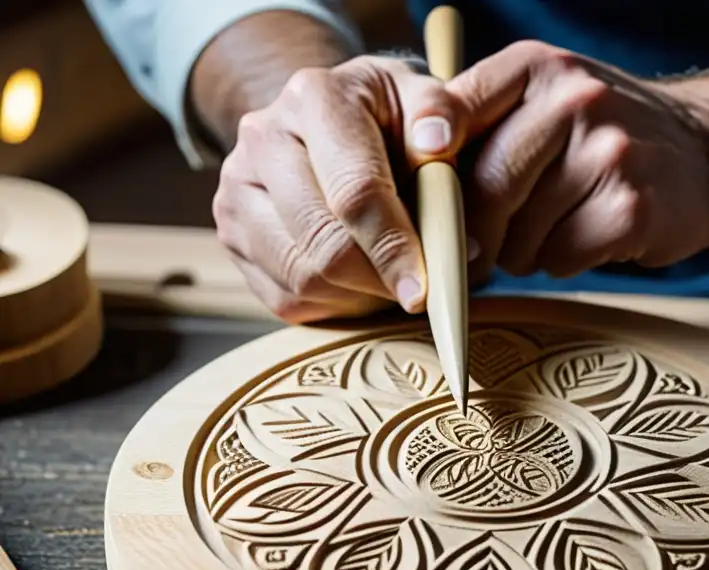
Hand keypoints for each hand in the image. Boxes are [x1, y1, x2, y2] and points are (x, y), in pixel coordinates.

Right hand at [212, 55, 472, 321]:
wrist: (335, 123)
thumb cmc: (393, 120)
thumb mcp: (429, 102)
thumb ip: (447, 116)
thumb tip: (437, 144)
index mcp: (316, 98)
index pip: (355, 191)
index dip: (393, 246)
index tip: (424, 288)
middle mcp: (263, 138)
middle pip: (323, 242)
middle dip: (378, 279)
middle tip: (418, 291)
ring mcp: (237, 189)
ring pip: (301, 276)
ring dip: (357, 295)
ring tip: (391, 279)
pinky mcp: (232, 234)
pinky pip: (285, 296)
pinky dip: (332, 304)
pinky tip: (359, 283)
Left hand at [444, 41, 708, 278]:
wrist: (708, 156)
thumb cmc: (603, 139)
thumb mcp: (546, 102)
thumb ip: (483, 124)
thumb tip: (412, 187)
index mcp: (537, 67)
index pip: (452, 116)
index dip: (430, 170)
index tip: (425, 204)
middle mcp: (574, 98)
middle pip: (485, 188)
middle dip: (476, 232)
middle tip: (481, 249)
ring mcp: (608, 152)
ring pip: (519, 233)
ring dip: (521, 251)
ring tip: (551, 231)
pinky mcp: (631, 208)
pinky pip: (559, 258)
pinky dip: (561, 262)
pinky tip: (586, 240)